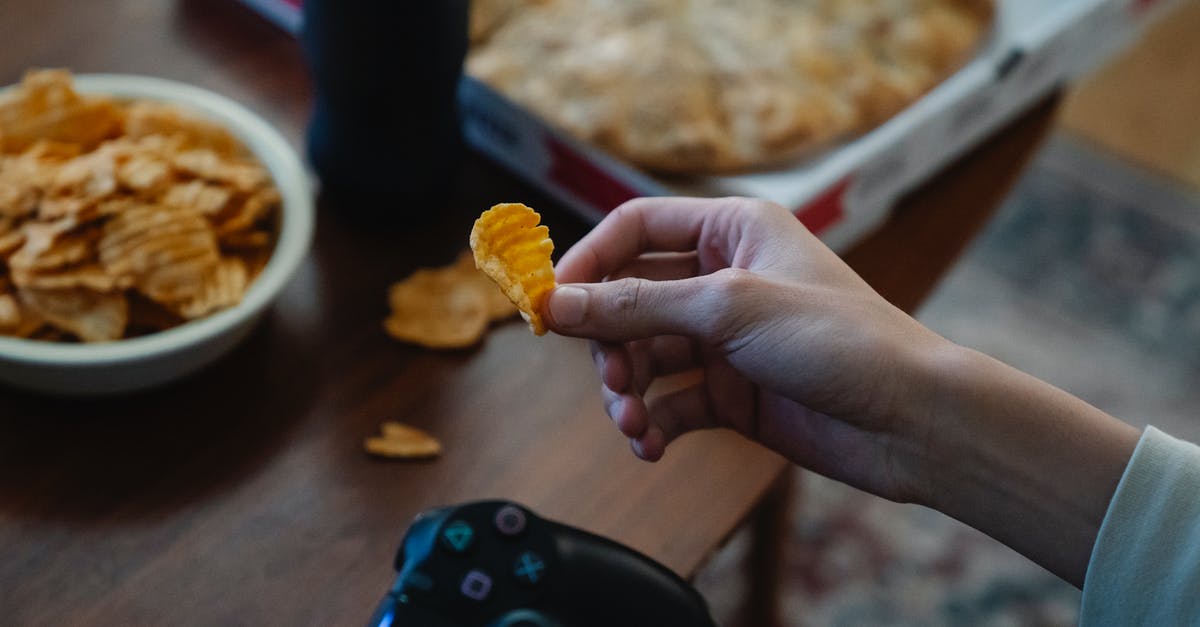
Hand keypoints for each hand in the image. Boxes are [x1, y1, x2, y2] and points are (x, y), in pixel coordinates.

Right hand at [544, 197, 949, 501]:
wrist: (909, 421)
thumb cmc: (842, 340)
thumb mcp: (727, 309)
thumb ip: (635, 306)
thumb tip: (557, 303)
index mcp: (733, 230)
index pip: (634, 228)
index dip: (588, 262)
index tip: (550, 304)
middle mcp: (725, 278)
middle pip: (630, 299)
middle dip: (609, 342)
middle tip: (609, 378)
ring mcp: (727, 339)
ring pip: (645, 357)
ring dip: (628, 392)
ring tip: (633, 424)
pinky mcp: (733, 392)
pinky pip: (670, 401)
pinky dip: (655, 423)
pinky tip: (652, 444)